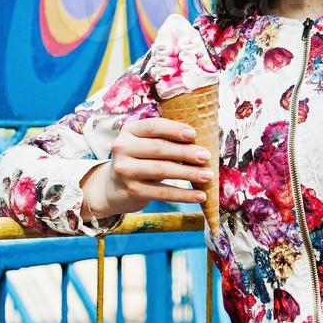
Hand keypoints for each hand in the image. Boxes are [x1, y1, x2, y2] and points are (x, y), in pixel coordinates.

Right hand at [82, 117, 214, 219]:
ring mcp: (126, 171)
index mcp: (130, 130)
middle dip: (185, 153)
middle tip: (206, 156)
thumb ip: (166, 138)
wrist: (115, 186)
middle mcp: (123, 148)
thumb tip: (200, 142)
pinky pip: (163, 192)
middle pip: (159, 149)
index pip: (153, 126)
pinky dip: (183, 195)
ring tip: (207, 175)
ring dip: (188, 174)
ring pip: (161, 170)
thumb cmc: (141, 158)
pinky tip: (199, 196)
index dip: (174, 130)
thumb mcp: (146, 142)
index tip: (193, 134)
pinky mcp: (133, 190)